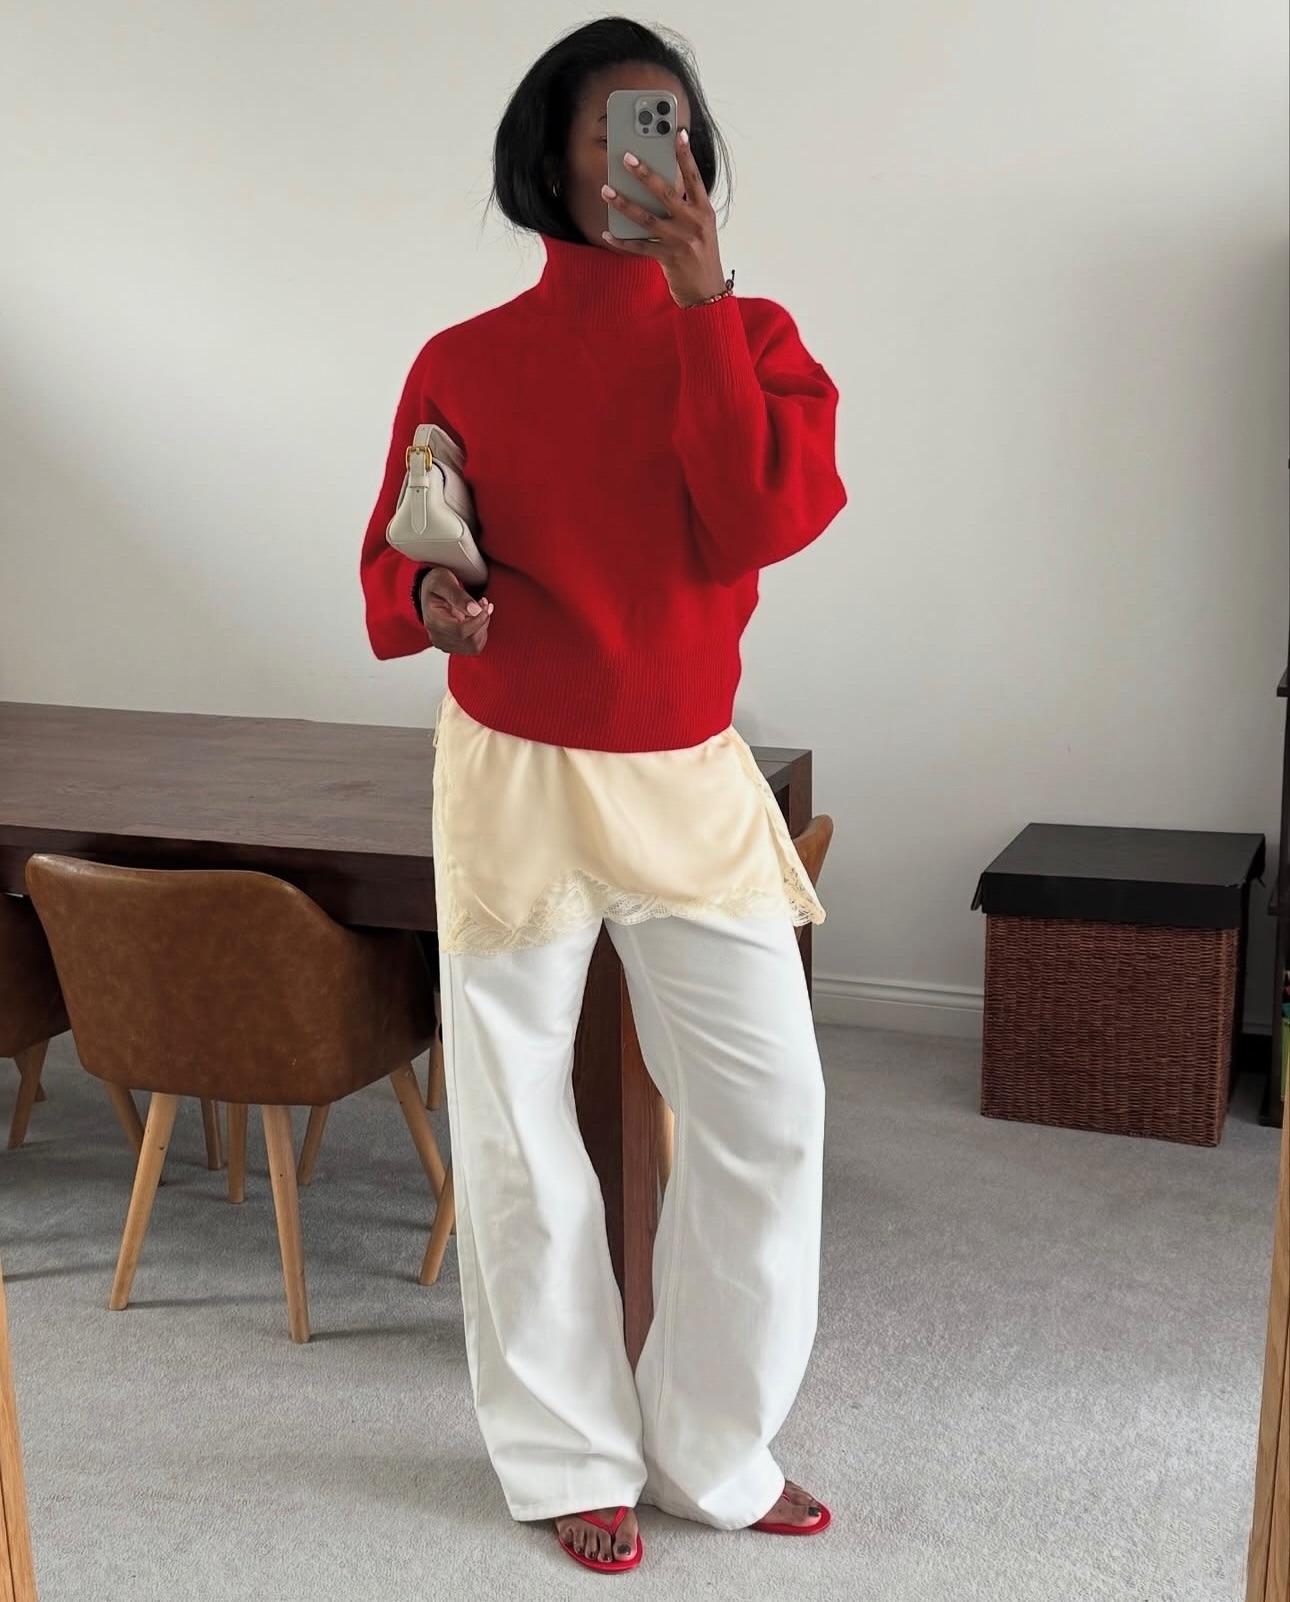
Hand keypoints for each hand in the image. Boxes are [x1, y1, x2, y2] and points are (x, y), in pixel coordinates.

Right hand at [419, 568, 491, 654]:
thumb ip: (458, 595)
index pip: (462, 631)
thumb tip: (475, 610)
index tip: (485, 604)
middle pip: (471, 641)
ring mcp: (445, 644)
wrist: (431, 590)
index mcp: (434, 623)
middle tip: (483, 603)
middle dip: (482, 621)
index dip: (479, 620)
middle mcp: (438, 637)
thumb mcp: (444, 582)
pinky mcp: (453, 646)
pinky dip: (480, 632)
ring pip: (475, 645)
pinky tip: (477, 617)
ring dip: (483, 627)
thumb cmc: (436, 584)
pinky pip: (474, 646)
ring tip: (480, 608)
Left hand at [601, 129, 726, 307]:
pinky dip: (621, 240)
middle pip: (665, 192)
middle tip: (627, 157)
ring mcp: (679, 241)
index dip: (685, 155)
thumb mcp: (700, 226)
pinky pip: (638, 246)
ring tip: (606, 190)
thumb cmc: (700, 254)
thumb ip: (684, 206)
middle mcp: (693, 223)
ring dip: (623, 203)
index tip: (676, 132)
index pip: (694, 177)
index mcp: (704, 211)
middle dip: (644, 173)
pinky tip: (607, 233)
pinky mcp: (666, 258)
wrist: (706, 292)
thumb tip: (656, 184)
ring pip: (646, 217)